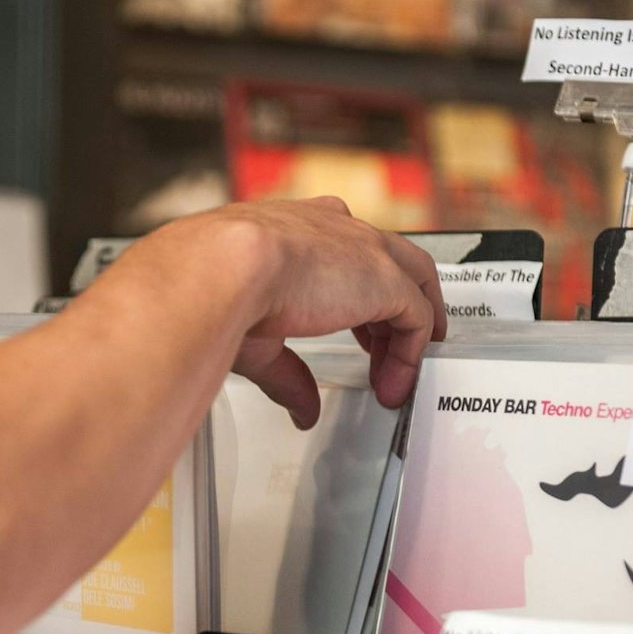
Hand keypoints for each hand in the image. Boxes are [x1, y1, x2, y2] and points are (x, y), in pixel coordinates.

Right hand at [185, 196, 446, 426]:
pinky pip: (417, 317)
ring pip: (412, 282)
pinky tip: (397, 380)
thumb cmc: (215, 285)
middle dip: (388, 309)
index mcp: (294, 227)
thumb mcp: (256, 336)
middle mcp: (334, 228)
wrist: (222, 268)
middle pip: (386, 261)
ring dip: (405, 333)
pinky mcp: (386, 277)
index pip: (340, 248)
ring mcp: (364, 248)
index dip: (351, 289)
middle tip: (381, 352)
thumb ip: (287, 371)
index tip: (352, 324)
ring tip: (399, 373)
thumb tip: (301, 406)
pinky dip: (410, 353)